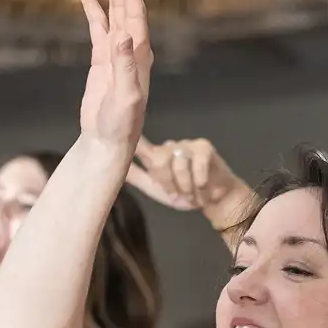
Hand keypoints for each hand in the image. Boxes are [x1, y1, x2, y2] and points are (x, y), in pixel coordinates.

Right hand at [76, 0, 152, 148]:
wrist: (107, 141)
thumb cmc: (121, 125)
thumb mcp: (126, 98)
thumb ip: (125, 67)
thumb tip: (123, 36)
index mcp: (141, 54)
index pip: (136, 14)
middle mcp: (132, 48)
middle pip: (126, 5)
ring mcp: (117, 51)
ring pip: (112, 10)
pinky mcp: (102, 57)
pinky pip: (97, 23)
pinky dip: (92, 4)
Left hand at [129, 137, 246, 224]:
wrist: (215, 201)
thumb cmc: (185, 195)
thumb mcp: (155, 189)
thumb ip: (136, 177)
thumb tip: (113, 167)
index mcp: (156, 155)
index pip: (139, 144)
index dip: (130, 137)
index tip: (118, 126)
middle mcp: (169, 146)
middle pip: (158, 160)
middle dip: (168, 183)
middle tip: (178, 195)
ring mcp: (187, 144)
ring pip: (178, 164)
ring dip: (186, 186)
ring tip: (192, 193)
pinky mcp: (204, 146)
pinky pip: (197, 164)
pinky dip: (199, 180)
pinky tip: (202, 186)